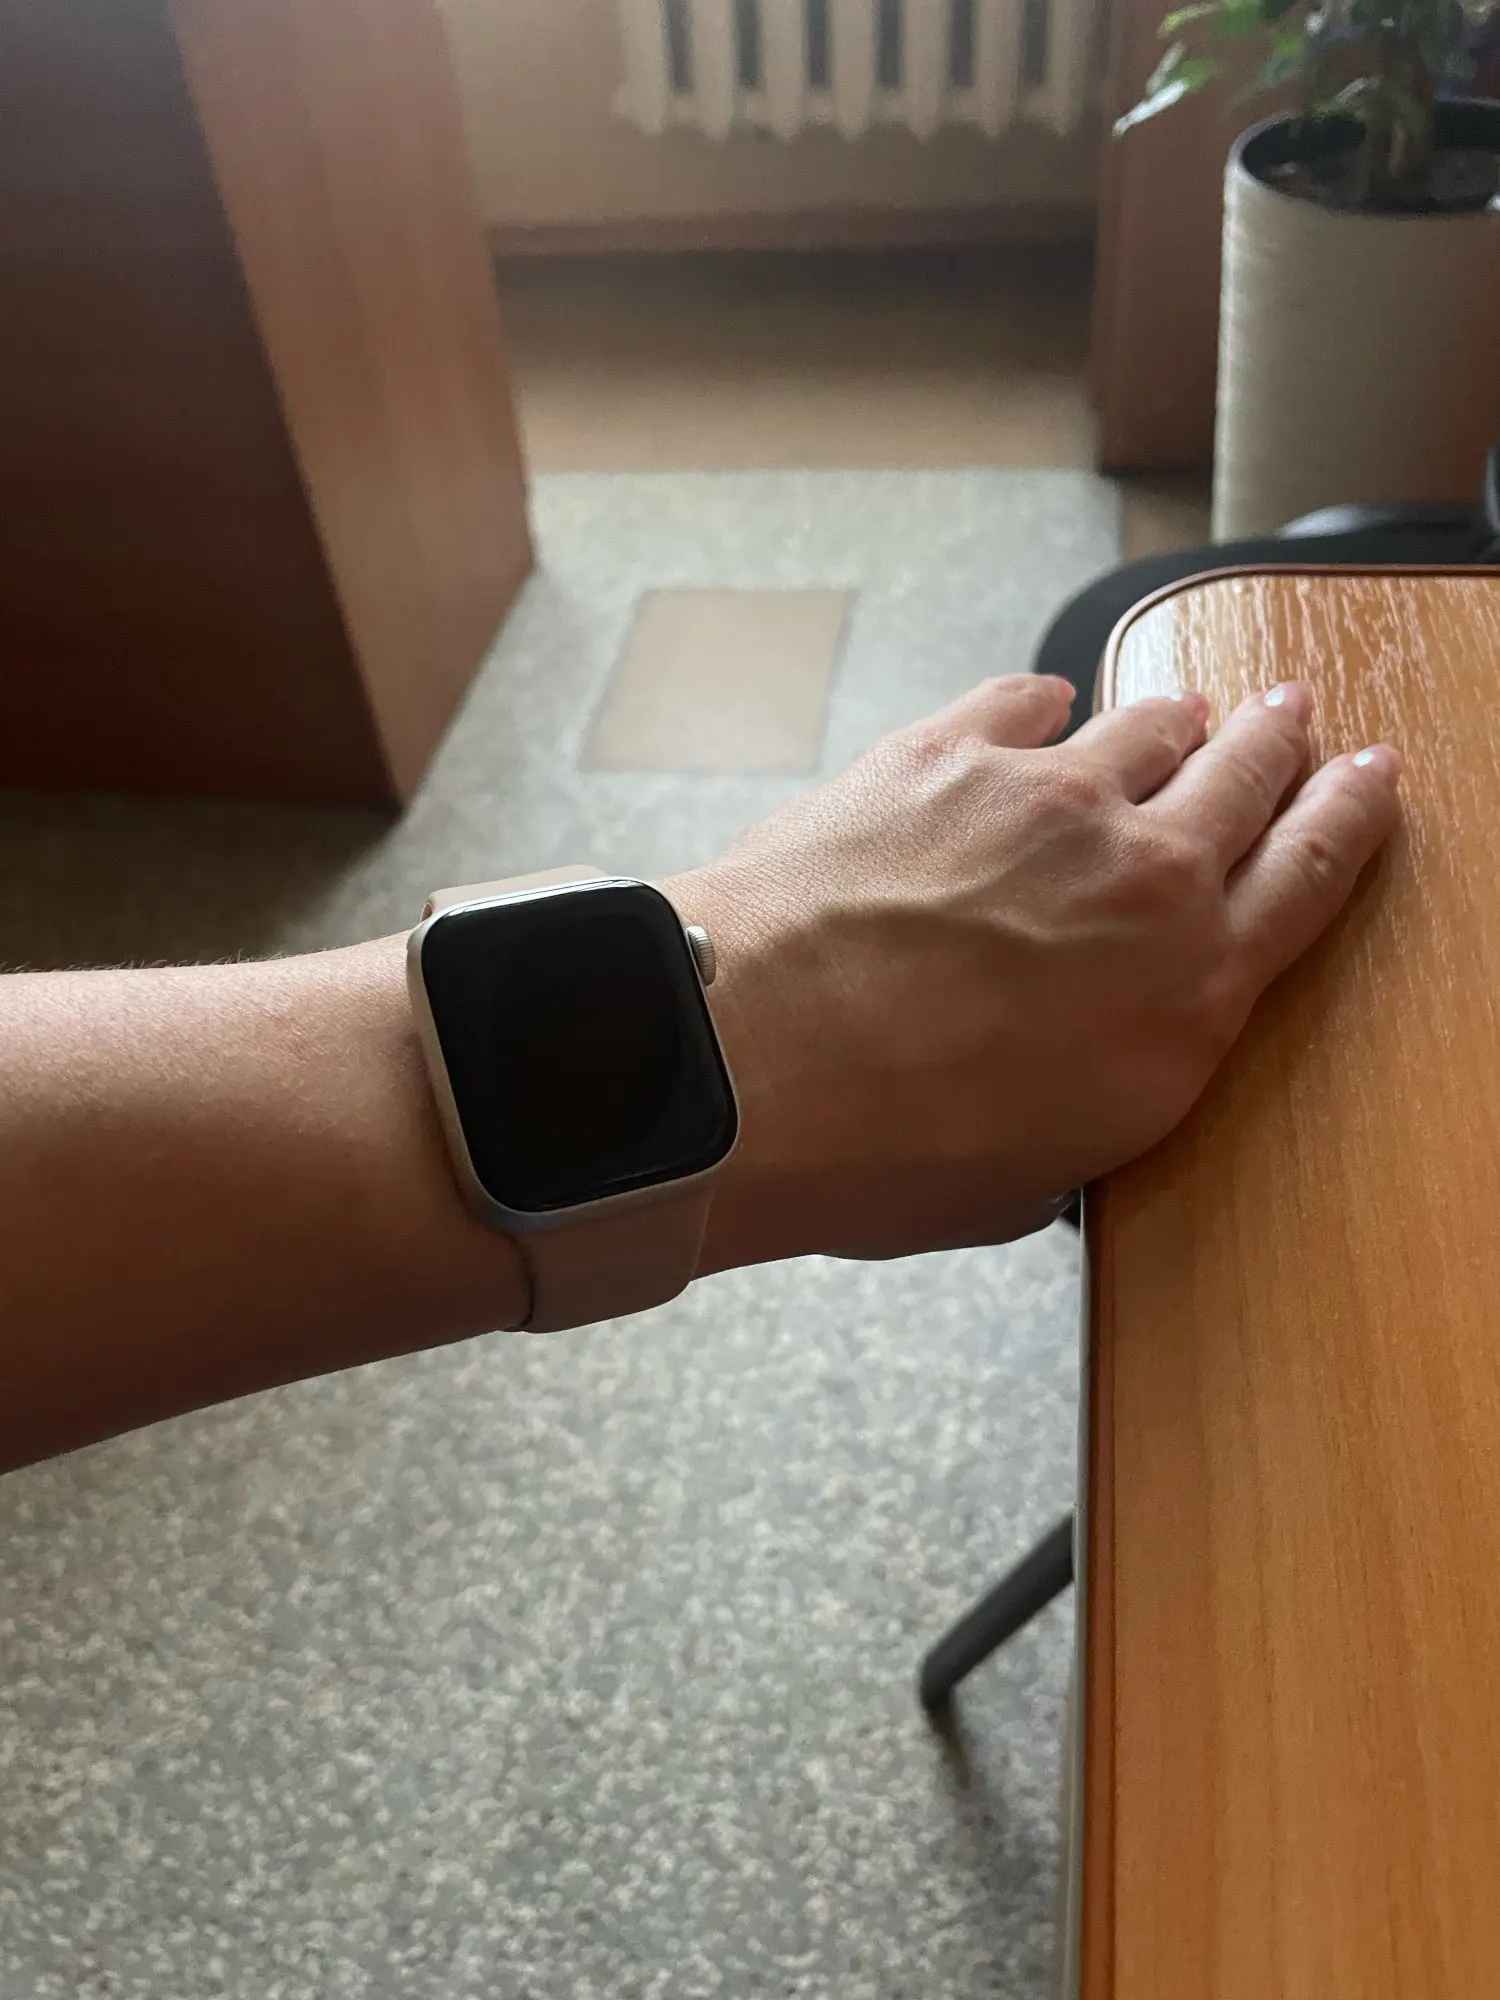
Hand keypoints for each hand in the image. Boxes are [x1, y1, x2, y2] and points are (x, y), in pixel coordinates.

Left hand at [672, 673, 1400, 1268]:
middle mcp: (1141, 874)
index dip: (1351, 814)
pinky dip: (1044, 706)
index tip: (1370, 776)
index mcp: (1187, 990)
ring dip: (1174, 719)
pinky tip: (1042, 710)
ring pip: (1147, 725)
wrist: (750, 1067)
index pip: (1312, 875)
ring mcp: (1046, 797)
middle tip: (1291, 716)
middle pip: (1246, 776)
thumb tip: (1086, 1063)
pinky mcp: (946, 752)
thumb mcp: (1043, 1170)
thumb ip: (1104, 1089)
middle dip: (1277, 741)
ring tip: (1182, 711)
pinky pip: (1025, 700)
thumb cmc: (885, 1149)